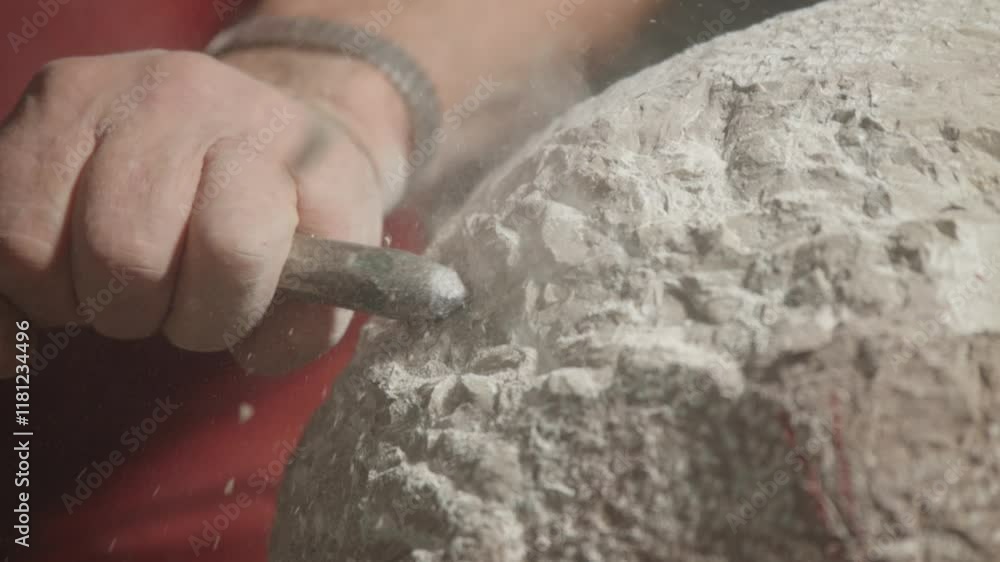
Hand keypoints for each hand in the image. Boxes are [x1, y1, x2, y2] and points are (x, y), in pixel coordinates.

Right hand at [0, 49, 409, 374]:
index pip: (231, 247)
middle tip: (165, 299)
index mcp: (280, 141)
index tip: (222, 311)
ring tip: (117, 281)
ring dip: (80, 296)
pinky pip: (0, 225)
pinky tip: (62, 277)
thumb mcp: (329, 269)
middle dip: (146, 309)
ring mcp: (112, 89)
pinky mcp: (47, 100)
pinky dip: (20, 283)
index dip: (220, 309)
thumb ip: (308, 321)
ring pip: (43, 240)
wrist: (256, 128)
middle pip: (128, 250)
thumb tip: (256, 349)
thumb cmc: (290, 213)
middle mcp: (194, 96)